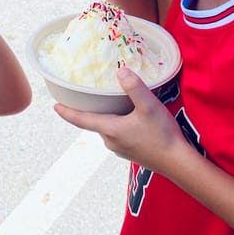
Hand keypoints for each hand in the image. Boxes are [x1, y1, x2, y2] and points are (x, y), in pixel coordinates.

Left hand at [55, 67, 188, 174]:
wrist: (178, 162)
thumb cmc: (162, 135)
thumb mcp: (149, 106)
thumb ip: (134, 88)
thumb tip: (121, 72)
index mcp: (110, 129)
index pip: (81, 120)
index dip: (67, 112)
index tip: (55, 106)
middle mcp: (111, 141)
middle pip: (95, 123)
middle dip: (90, 110)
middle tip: (86, 96)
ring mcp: (120, 149)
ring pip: (107, 129)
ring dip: (106, 117)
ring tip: (110, 103)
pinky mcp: (131, 153)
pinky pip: (118, 135)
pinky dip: (118, 125)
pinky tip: (129, 118)